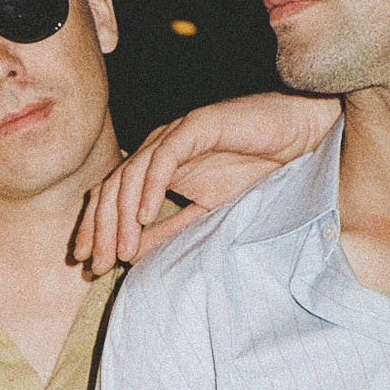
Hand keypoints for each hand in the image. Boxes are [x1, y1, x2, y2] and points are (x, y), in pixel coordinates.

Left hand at [71, 92, 344, 274]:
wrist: (300, 140)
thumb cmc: (258, 171)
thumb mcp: (205, 213)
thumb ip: (169, 230)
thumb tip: (130, 254)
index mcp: (155, 167)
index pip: (111, 197)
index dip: (96, 229)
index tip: (89, 263)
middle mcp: (158, 148)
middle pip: (112, 187)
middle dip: (100, 229)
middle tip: (96, 264)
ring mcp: (174, 134)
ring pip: (131, 174)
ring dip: (121, 215)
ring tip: (120, 249)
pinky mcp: (196, 126)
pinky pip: (163, 157)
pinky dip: (150, 186)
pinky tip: (145, 216)